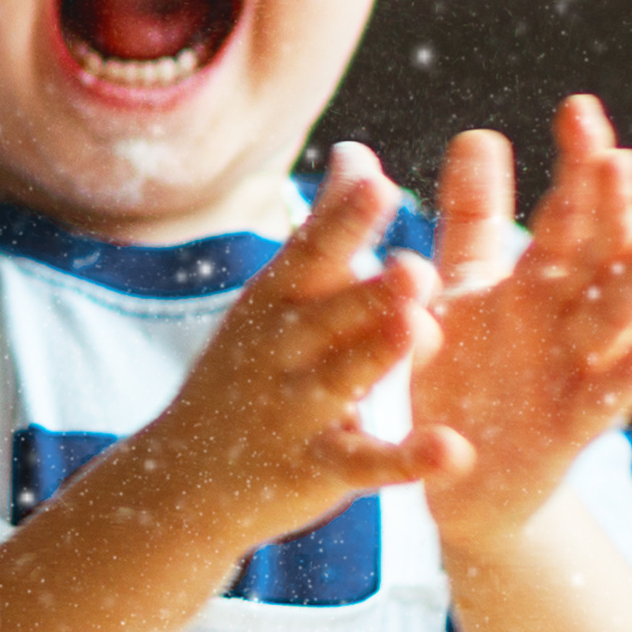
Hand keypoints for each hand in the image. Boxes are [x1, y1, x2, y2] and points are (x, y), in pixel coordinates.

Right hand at [118, 143, 468, 552]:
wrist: (180, 480)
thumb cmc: (247, 371)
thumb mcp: (276, 297)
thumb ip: (326, 229)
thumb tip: (357, 150)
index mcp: (275, 302)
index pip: (310, 253)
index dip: (343, 222)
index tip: (377, 183)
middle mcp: (279, 352)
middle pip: (327, 316)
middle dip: (367, 291)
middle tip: (415, 264)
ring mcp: (293, 412)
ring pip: (341, 381)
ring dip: (376, 357)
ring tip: (416, 331)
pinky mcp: (315, 470)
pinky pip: (365, 464)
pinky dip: (406, 461)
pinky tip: (451, 451)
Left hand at [416, 96, 631, 560]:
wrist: (462, 482)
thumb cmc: (469, 377)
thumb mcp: (461, 292)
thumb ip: (472, 221)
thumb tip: (482, 133)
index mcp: (541, 283)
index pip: (569, 214)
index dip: (578, 166)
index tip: (580, 110)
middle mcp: (570, 320)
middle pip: (602, 253)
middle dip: (615, 206)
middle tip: (623, 154)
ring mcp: (580, 371)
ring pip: (624, 314)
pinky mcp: (575, 430)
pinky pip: (612, 394)